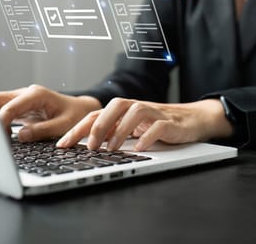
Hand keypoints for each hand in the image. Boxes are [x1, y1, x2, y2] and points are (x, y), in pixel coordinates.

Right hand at [0, 84, 101, 141]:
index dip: (0, 123)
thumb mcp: (63, 126)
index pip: (8, 107)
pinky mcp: (20, 108)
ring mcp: (22, 100)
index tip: (0, 137)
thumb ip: (42, 130)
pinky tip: (4, 136)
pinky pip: (3, 112)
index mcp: (36, 95)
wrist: (82, 110)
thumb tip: (20, 136)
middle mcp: (26, 94)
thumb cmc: (75, 116)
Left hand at [56, 98, 233, 150]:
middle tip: (90, 146)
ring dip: (120, 130)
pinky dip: (147, 136)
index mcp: (124, 111)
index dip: (78, 128)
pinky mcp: (170, 122)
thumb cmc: (159, 124)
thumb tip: (87, 144)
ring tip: (112, 148)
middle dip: (98, 125)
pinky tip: (140, 148)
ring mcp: (154, 113)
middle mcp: (137, 108)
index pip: (96, 114)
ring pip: (134, 112)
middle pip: (114, 107)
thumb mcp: (132, 129)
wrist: (193, 119)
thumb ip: (113, 132)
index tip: (62, 145)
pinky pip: (157, 125)